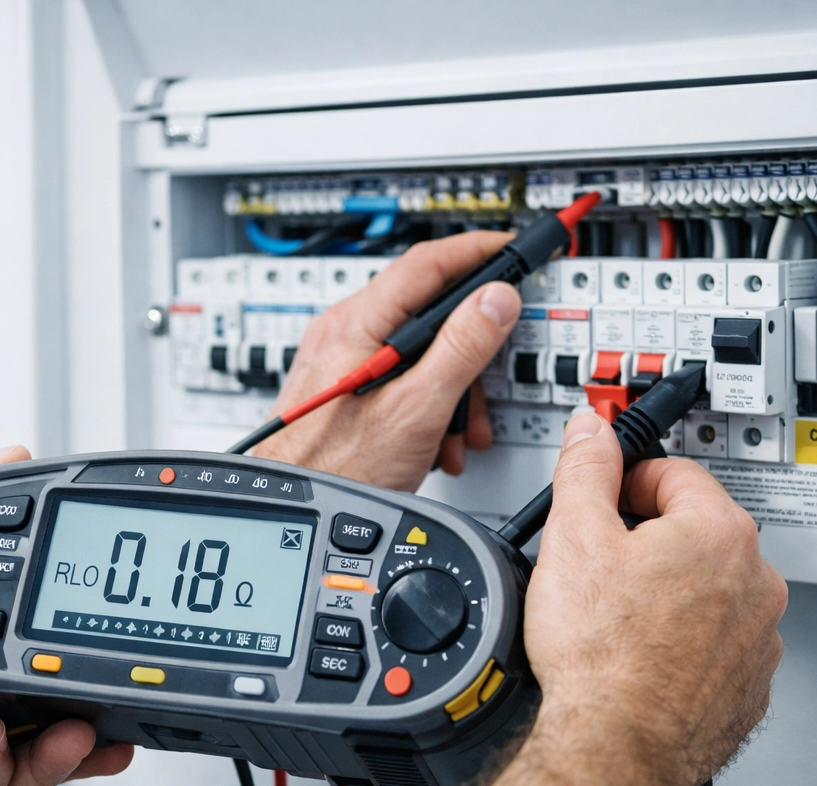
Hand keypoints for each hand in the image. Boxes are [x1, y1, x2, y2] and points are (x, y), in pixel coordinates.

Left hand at [0, 447, 133, 785]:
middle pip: (34, 678)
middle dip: (77, 675)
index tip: (78, 586)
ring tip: (87, 718)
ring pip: (35, 737)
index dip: (49, 603)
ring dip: (71, 730)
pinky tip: (7, 742)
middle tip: (99, 658)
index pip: (9, 613)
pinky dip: (24, 767)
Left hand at [252, 232, 520, 491]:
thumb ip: (461, 349)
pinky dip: (428, 405)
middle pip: (428, 312)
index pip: (427, 262)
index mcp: (356, 323)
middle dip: (471, 350)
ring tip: (460, 432)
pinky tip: (436, 441)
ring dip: (452, 390)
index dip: (478, 251)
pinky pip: (401, 379)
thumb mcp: (416, 409)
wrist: (302, 505)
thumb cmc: (337, 467)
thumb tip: (496, 300)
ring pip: (419, 352)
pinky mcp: (346, 386)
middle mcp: (344, 332)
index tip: (514, 250)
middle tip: (492, 379)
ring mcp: (342, 359)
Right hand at [456, 413, 786, 785]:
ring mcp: (758, 640)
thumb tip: (591, 432)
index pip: (674, 473)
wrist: (616, 750)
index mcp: (720, 532)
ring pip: (708, 593)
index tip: (602, 501)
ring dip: (668, 595)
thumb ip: (585, 469)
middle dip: (648, 541)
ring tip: (617, 621)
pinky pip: (714, 647)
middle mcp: (756, 582)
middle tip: (599, 566)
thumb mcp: (572, 537)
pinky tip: (640, 658)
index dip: (626, 482)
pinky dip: (682, 646)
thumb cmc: (601, 657)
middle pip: (696, 533)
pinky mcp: (748, 689)